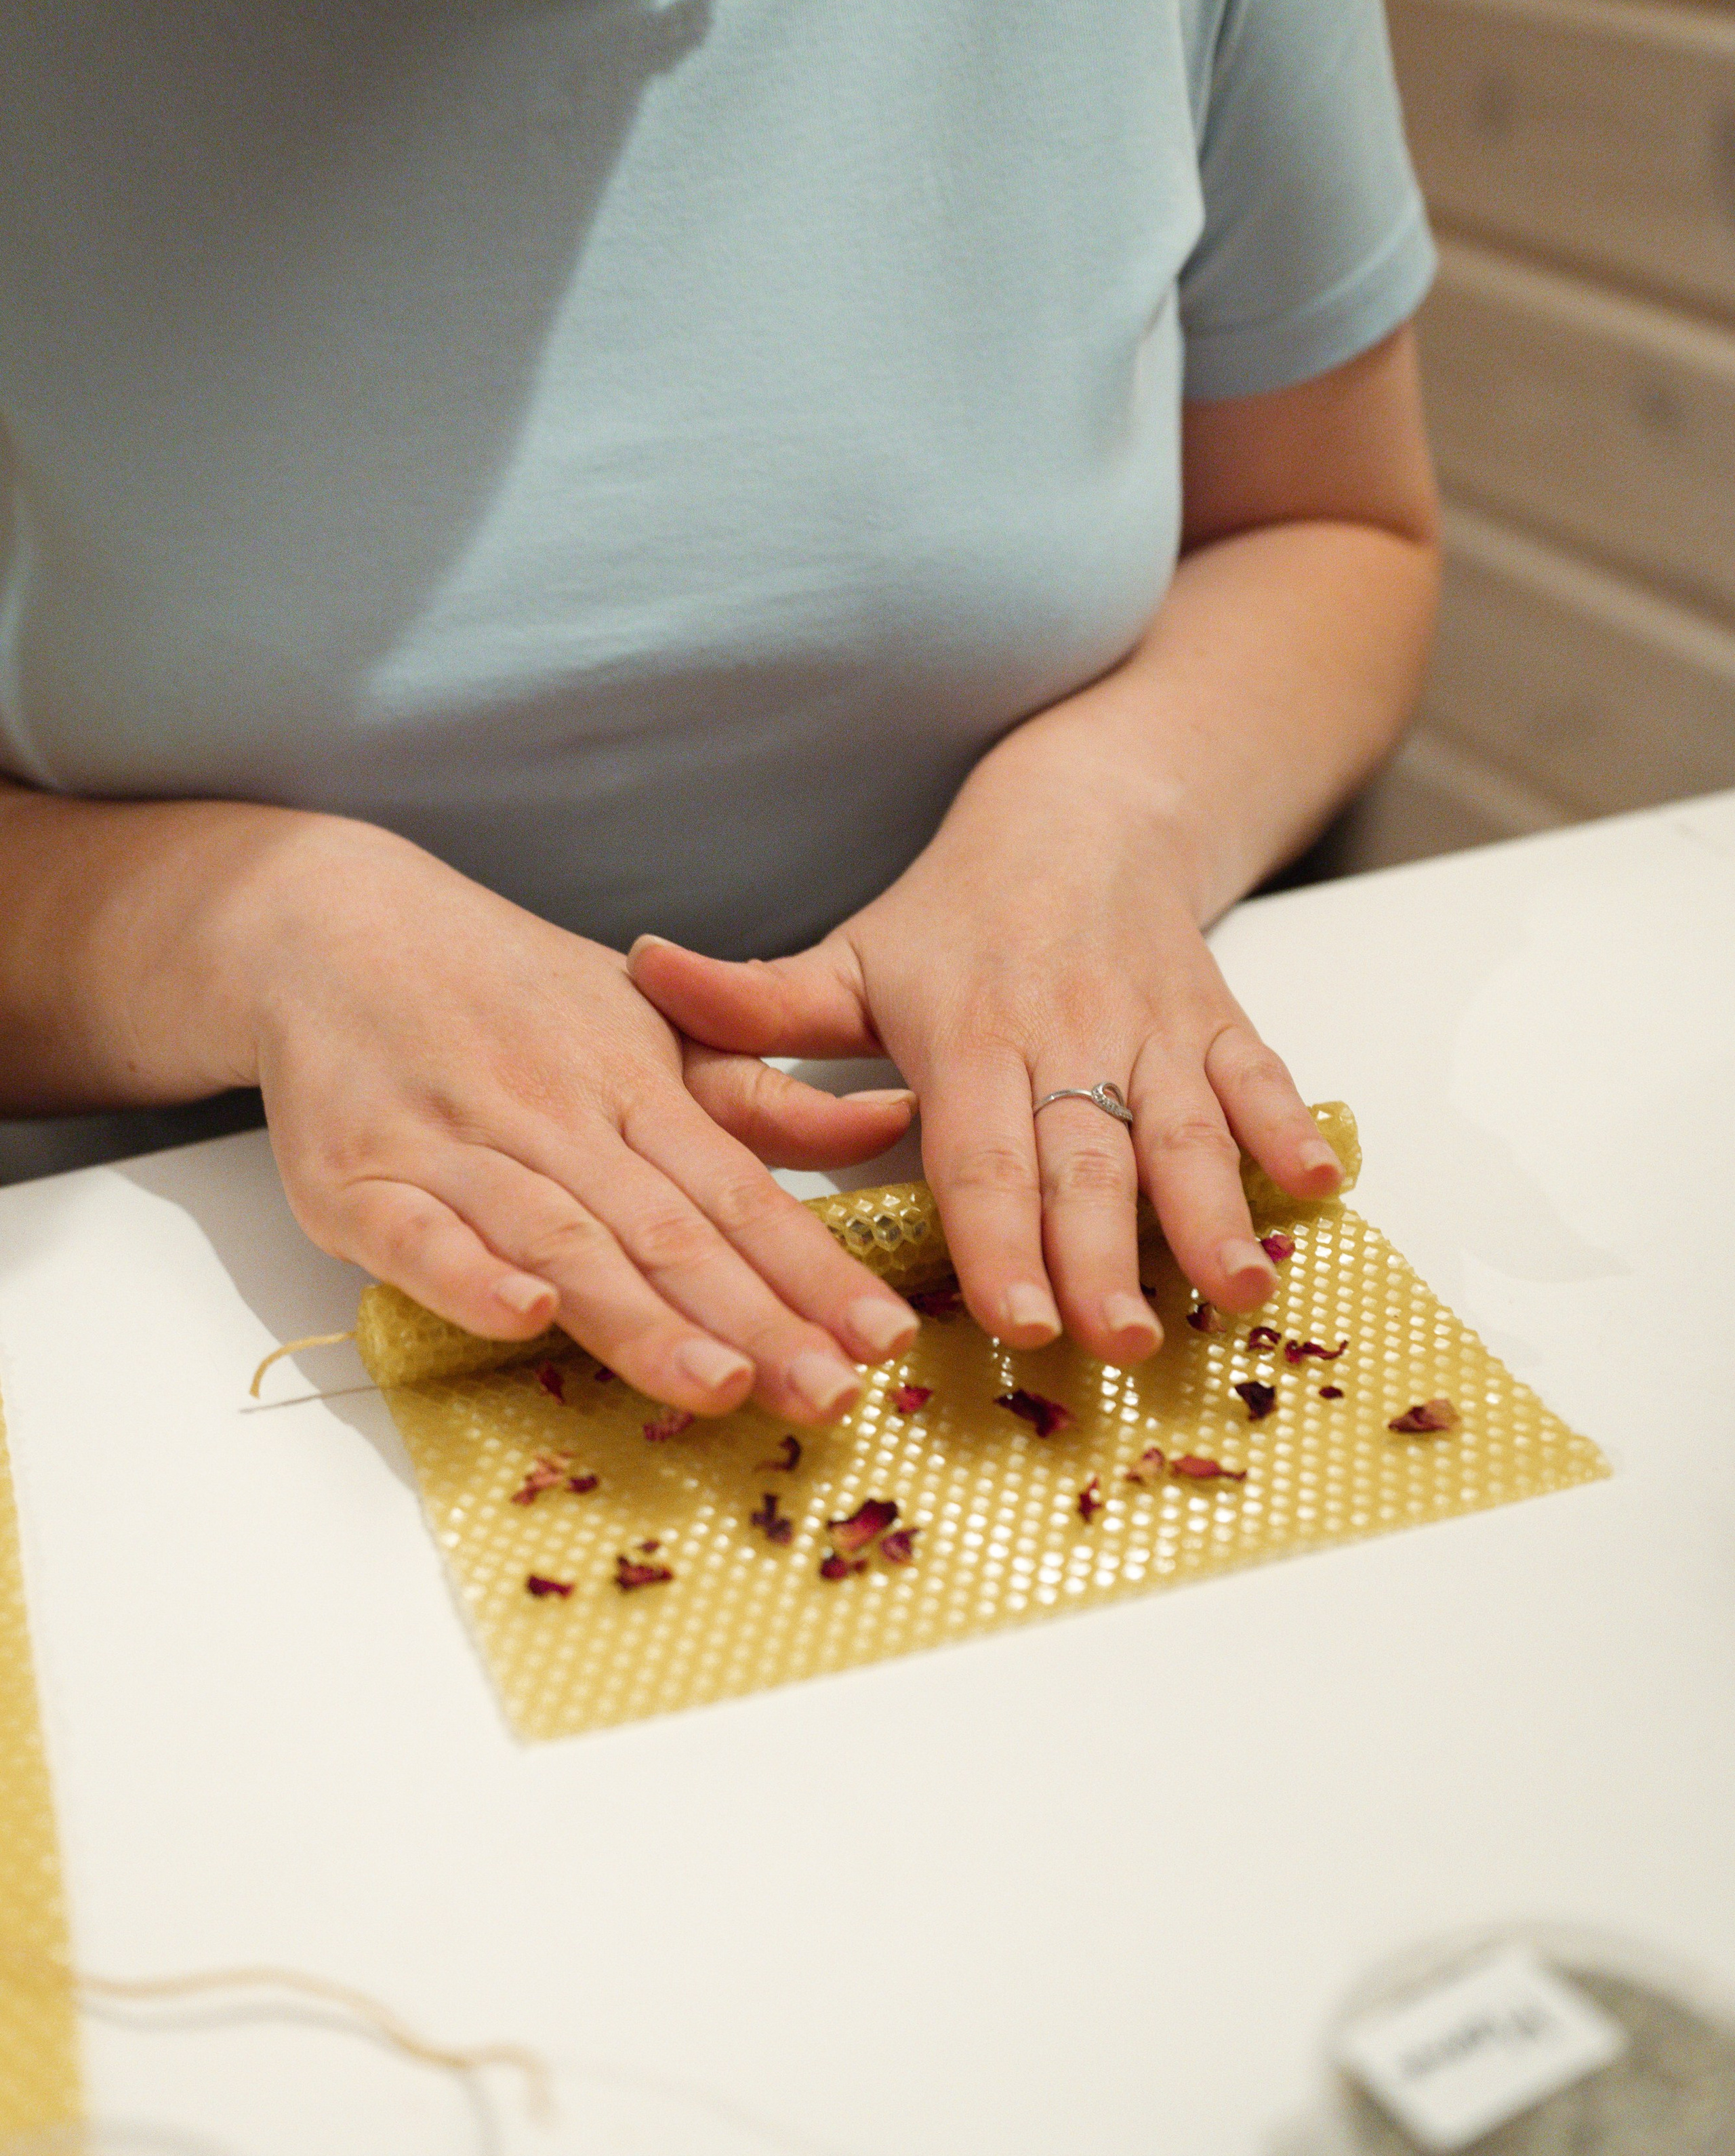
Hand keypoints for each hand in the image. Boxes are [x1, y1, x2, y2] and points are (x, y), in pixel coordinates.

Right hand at [243, 818, 921, 1419]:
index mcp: (633, 1086)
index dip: (813, 1270)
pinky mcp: (355, 1176)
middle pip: (668, 1232)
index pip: (740, 1193)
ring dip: (640, 1318)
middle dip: (755, 1318)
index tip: (883, 1336)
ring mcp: (453, 1146)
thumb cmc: (503, 995)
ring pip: (562, 1240)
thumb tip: (890, 1119)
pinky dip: (468, 1275)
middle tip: (832, 1392)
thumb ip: (759, 1096)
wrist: (327, 922)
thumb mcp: (646, 1027)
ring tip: (721, 1384)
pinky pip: (417, 1235)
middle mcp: (554, 1117)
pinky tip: (526, 1317)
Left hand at [626, 714, 1342, 1363]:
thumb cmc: (954, 913)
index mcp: (968, 1035)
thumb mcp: (850, 954)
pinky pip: (1261, 1076)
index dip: (1002, 1237)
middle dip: (1107, 1256)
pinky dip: (1291, 1128)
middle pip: (1089, 1160)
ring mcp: (1151, 1030)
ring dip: (1215, 1212)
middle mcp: (1066, 1034)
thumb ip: (757, 1000)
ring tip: (1240, 1293)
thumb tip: (645, 976)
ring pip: (1185, 1128)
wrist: (1087, 812)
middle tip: (1122, 1343)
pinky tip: (1318, 1192)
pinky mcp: (1218, 1022)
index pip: (983, 1154)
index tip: (1014, 1319)